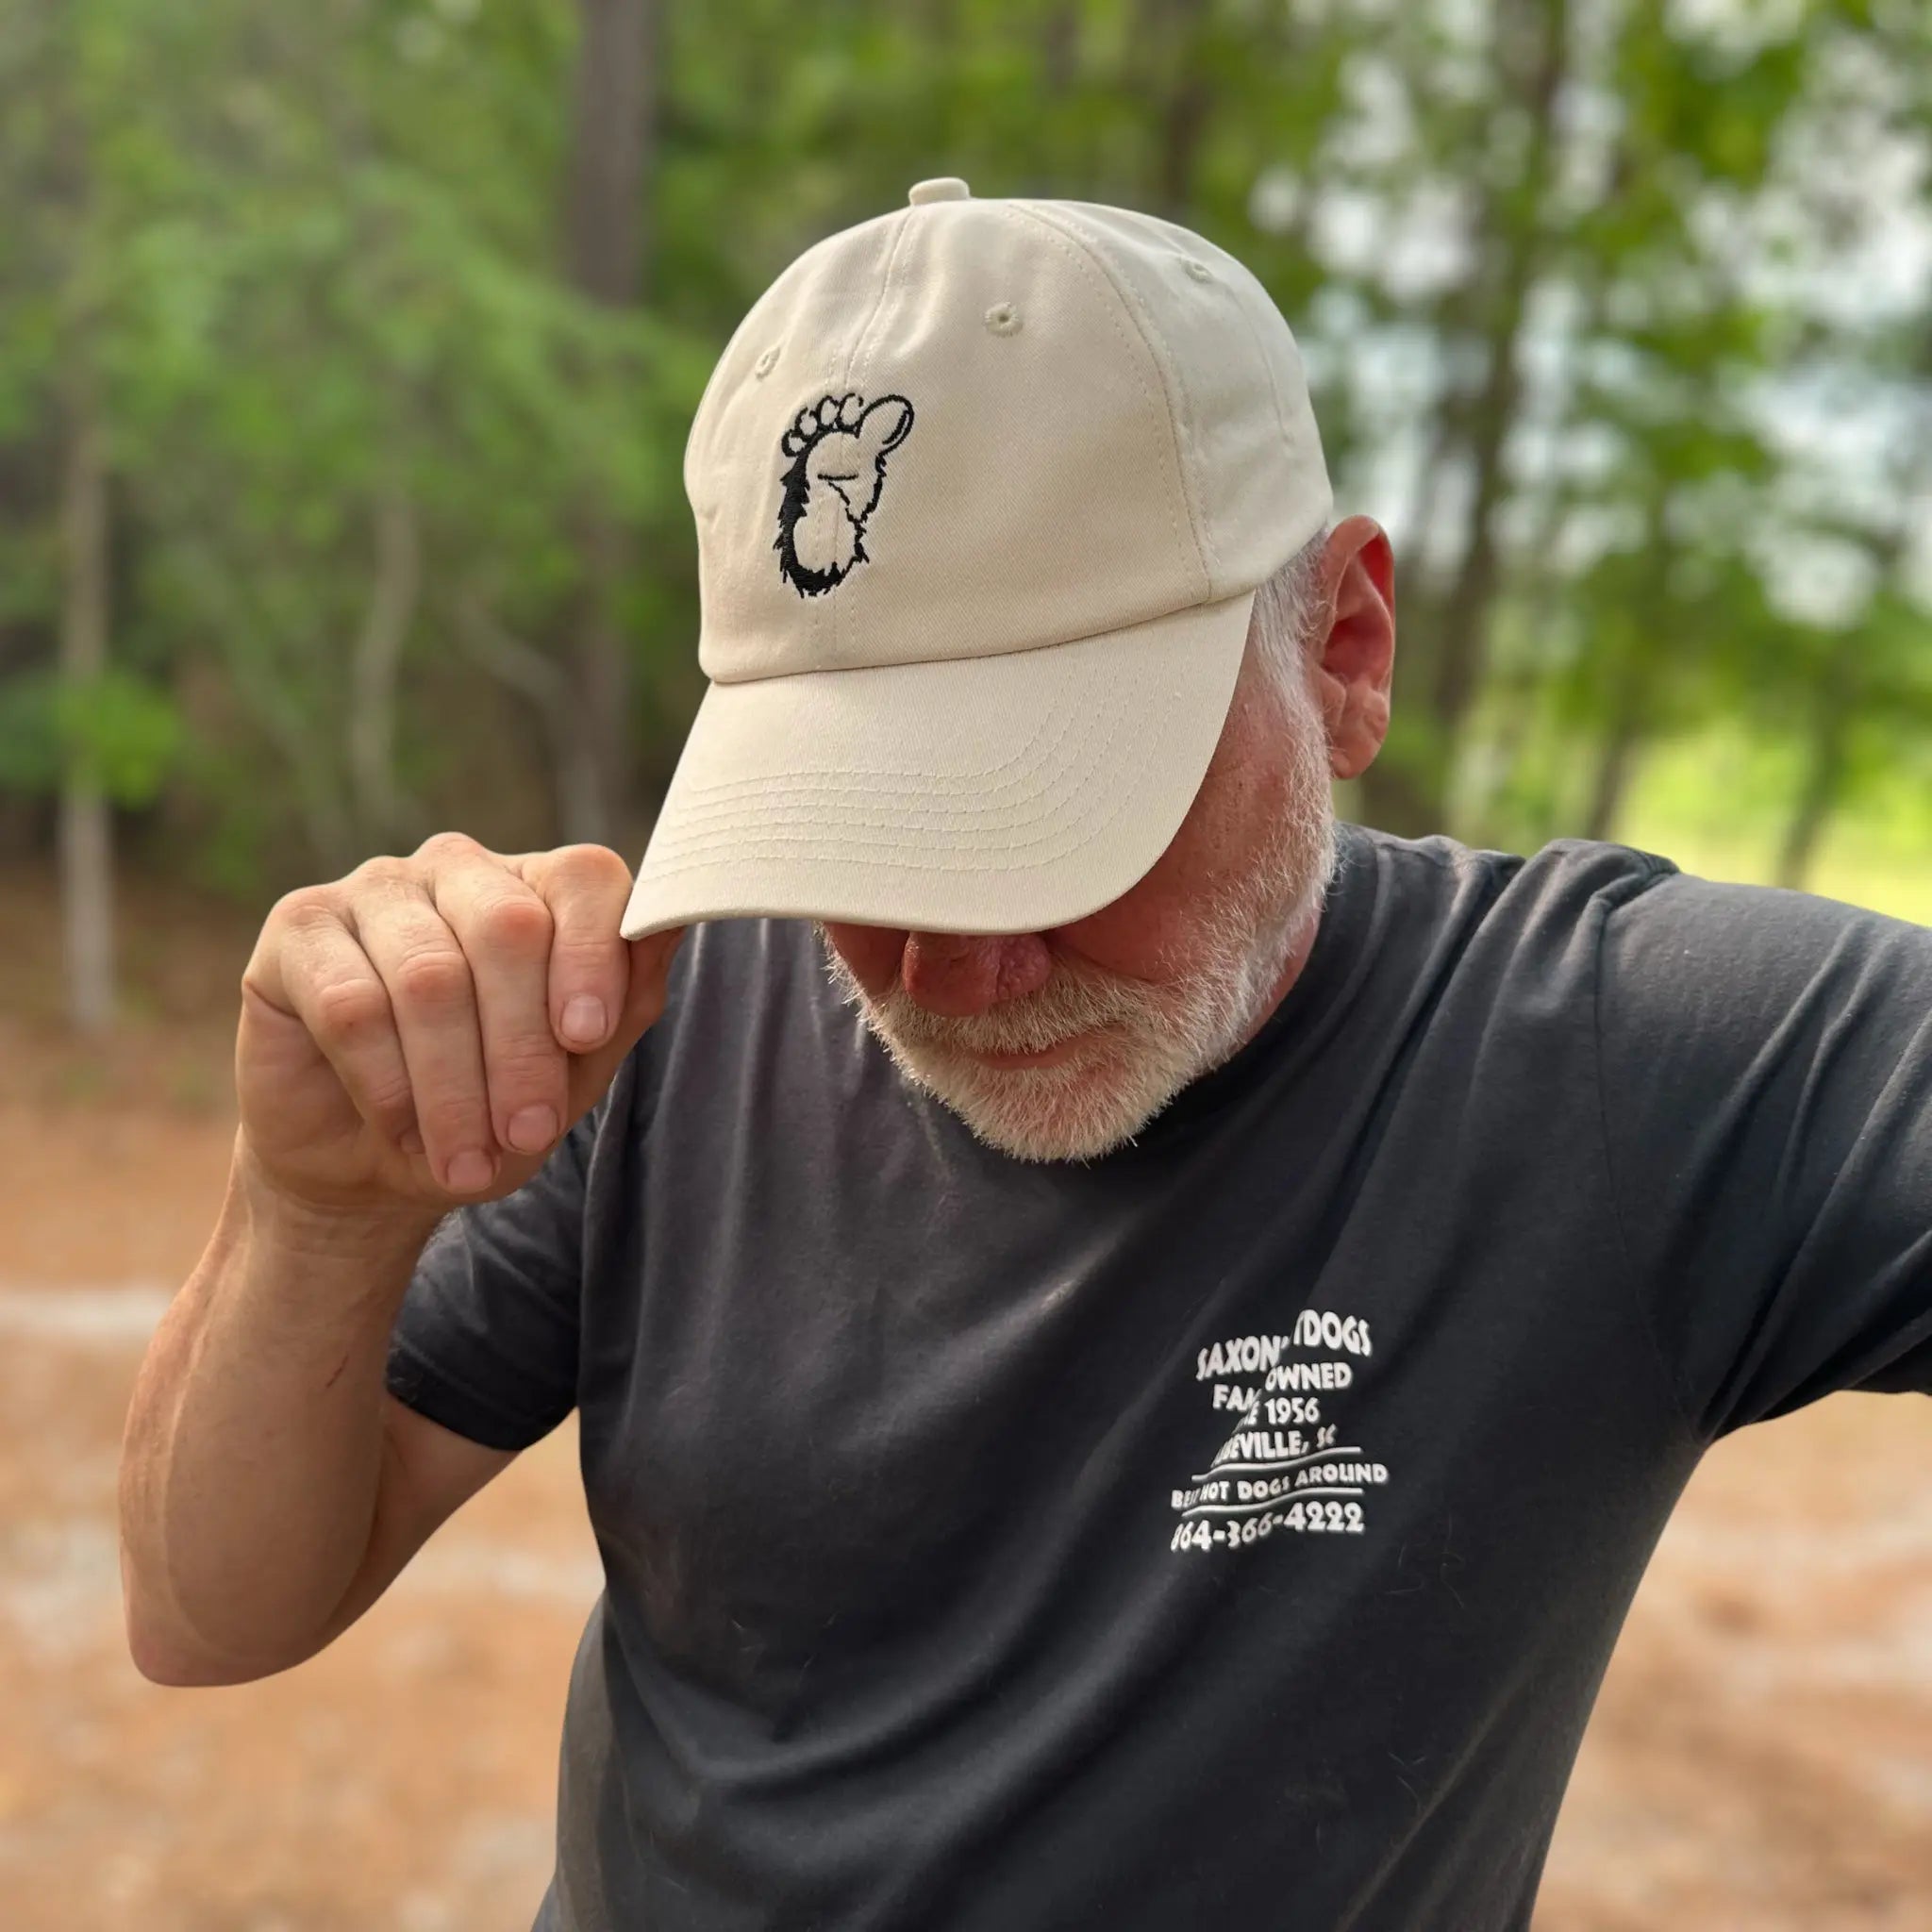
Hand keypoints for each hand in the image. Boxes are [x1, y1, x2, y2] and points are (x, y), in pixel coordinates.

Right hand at [235, 833, 685, 1222]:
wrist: (368, 1170)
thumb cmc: (487, 1114)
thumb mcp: (572, 1078)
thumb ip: (625, 1004)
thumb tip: (676, 924)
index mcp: (540, 890)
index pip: (586, 878)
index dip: (592, 954)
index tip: (587, 1036)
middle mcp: (461, 871)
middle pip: (509, 928)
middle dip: (522, 1050)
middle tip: (525, 1136)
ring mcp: (377, 888)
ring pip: (430, 977)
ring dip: (452, 1088)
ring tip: (464, 1162)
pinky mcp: (300, 929)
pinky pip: (351, 1003)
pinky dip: (384, 1082)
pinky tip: (397, 1127)